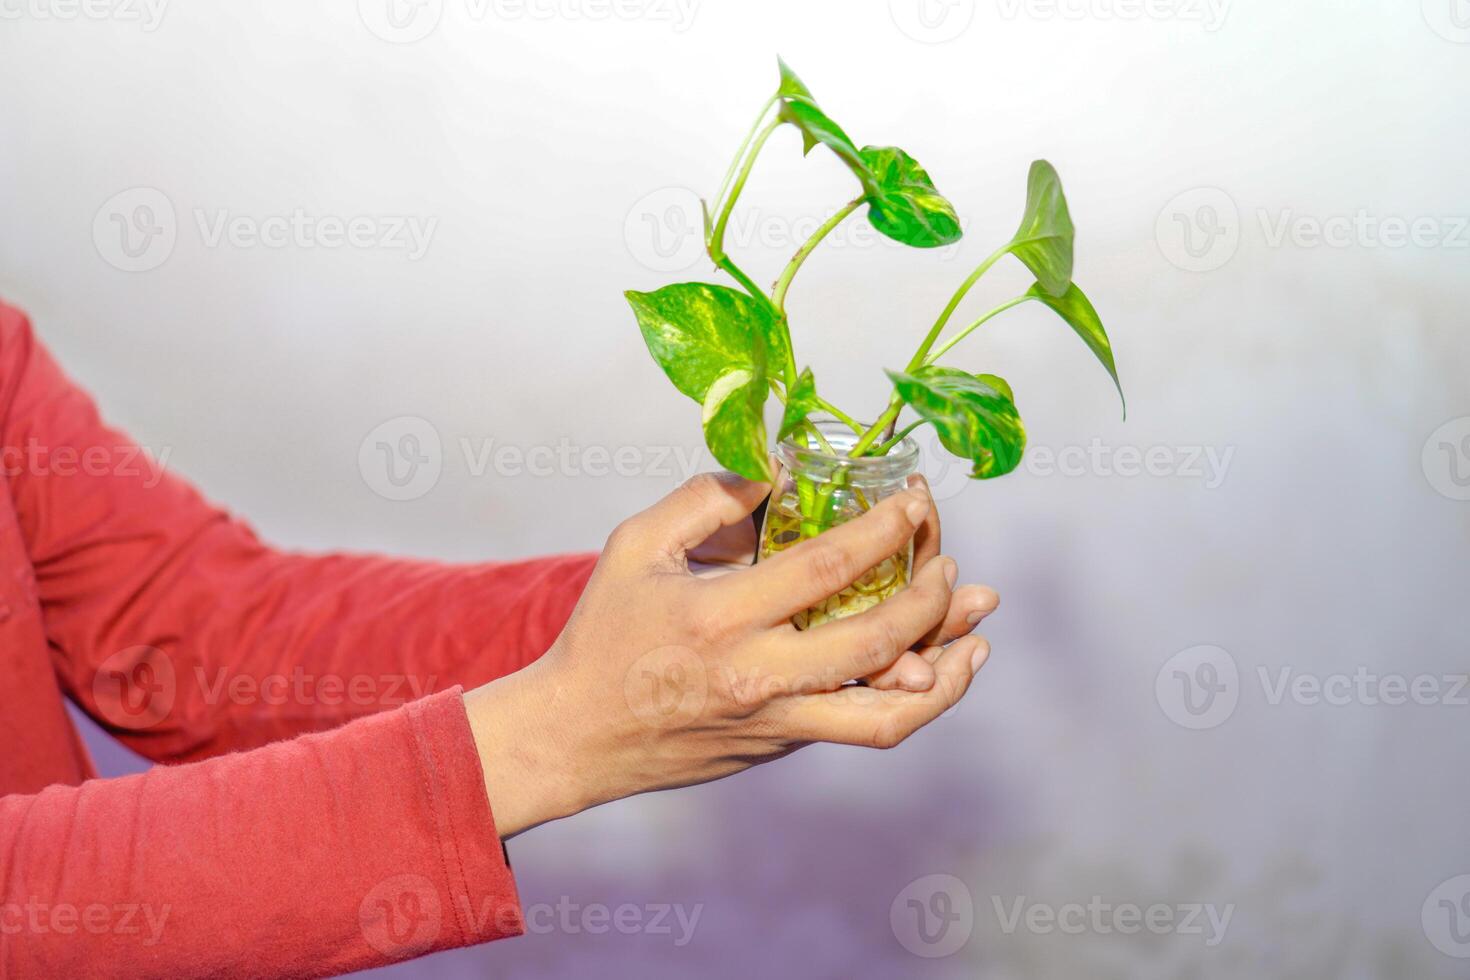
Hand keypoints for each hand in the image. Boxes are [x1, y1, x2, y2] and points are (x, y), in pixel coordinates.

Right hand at [464, 473, 997, 837]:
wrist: (576, 735)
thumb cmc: (604, 631)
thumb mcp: (638, 546)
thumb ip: (708, 498)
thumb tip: (781, 471)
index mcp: (720, 617)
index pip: (827, 568)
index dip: (884, 529)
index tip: (916, 501)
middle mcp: (756, 675)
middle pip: (874, 640)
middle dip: (929, 596)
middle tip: (947, 561)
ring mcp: (775, 720)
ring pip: (887, 711)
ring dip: (945, 672)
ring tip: (978, 634)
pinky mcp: (782, 744)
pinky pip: (863, 727)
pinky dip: (912, 700)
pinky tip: (938, 671)